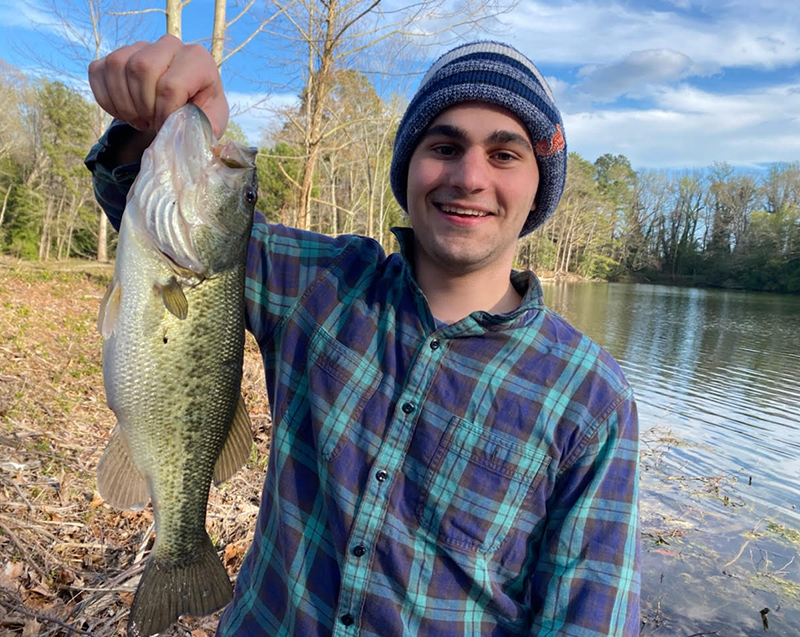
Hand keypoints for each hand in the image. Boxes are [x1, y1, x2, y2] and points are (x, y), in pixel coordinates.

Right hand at [88, 34, 228, 138]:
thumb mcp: (210, 123)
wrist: (183, 106)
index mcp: (197, 59)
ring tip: (140, 120)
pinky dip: (106, 99)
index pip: (171, 85)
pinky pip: (98, 70)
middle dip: (143, 105)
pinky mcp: (119, 54)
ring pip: (117, 66)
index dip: (164, 114)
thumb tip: (185, 134)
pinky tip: (124, 113)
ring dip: (124, 103)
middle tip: (151, 123)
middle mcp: (170, 44)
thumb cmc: (199, 114)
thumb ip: (202, 128)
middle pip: (141, 68)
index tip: (166, 129)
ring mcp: (141, 46)